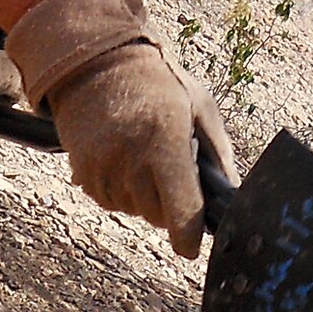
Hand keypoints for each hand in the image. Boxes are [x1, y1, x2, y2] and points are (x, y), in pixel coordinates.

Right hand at [5, 0, 236, 256]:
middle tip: (170, 173)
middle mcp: (131, 159)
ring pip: (133, 211)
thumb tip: (229, 197)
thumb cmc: (158, 83)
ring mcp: (103, 167)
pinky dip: (121, 190)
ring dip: (143, 197)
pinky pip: (110, 202)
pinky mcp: (83, 172)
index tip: (191, 249)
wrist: (97, 62)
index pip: (181, 210)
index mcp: (165, 141)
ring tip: (144, 158)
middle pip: (157, 216)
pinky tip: (123, 160)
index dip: (188, 238)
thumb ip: (218, 155)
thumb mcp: (199, 108)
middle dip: (169, 206)